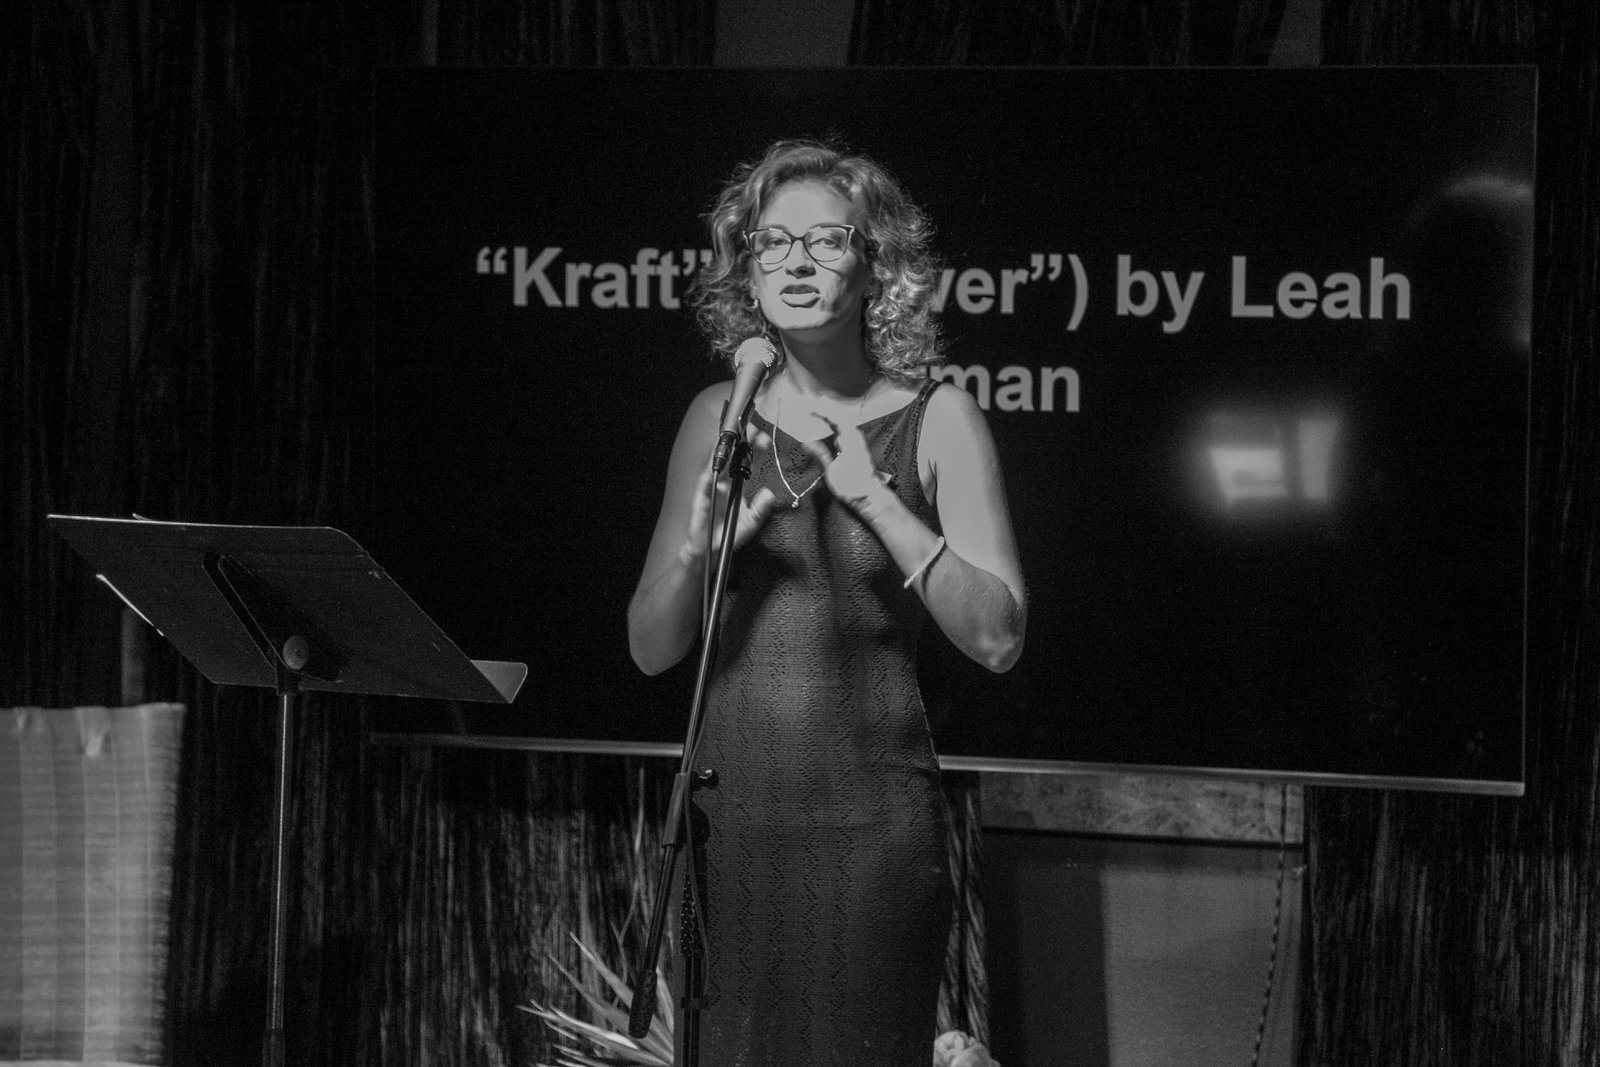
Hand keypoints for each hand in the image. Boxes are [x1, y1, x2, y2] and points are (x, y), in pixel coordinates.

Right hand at [682, 425, 776, 564]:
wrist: (709, 549)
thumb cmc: (727, 535)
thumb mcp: (749, 524)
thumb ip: (759, 510)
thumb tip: (770, 495)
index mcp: (738, 486)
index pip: (748, 463)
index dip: (755, 451)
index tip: (765, 439)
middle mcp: (725, 482)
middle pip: (734, 457)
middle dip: (742, 443)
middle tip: (752, 429)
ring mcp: (712, 486)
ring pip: (719, 462)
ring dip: (726, 449)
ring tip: (735, 436)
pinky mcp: (702, 493)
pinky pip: (706, 477)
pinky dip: (710, 466)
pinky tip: (716, 457)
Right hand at [803, 413, 892, 509]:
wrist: (869, 496)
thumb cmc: (852, 486)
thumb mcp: (832, 472)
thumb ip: (820, 454)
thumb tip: (805, 442)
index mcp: (850, 439)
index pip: (833, 417)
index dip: (819, 409)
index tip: (807, 404)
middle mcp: (854, 436)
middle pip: (837, 415)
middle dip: (823, 407)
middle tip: (808, 400)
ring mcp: (855, 440)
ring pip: (839, 421)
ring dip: (827, 414)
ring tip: (814, 406)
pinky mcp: (854, 446)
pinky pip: (841, 429)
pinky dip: (832, 423)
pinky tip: (825, 422)